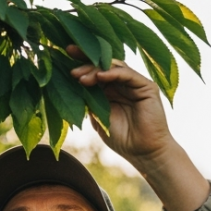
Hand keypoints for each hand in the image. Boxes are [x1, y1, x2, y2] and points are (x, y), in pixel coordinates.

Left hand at [69, 48, 209, 210]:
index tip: (63, 57)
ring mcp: (135, 84)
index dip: (81, 63)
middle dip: (86, 63)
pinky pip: (128, 74)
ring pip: (114, 67)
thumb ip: (89, 101)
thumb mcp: (98, 117)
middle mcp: (123, 83)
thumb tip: (73, 82)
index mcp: (111, 90)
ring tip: (79, 77)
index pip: (95, 71)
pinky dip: (113, 73)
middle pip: (104, 64)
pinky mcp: (147, 86)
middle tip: (70, 69)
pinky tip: (100, 76)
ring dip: (95, 70)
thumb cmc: (122, 138)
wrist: (143, 153)